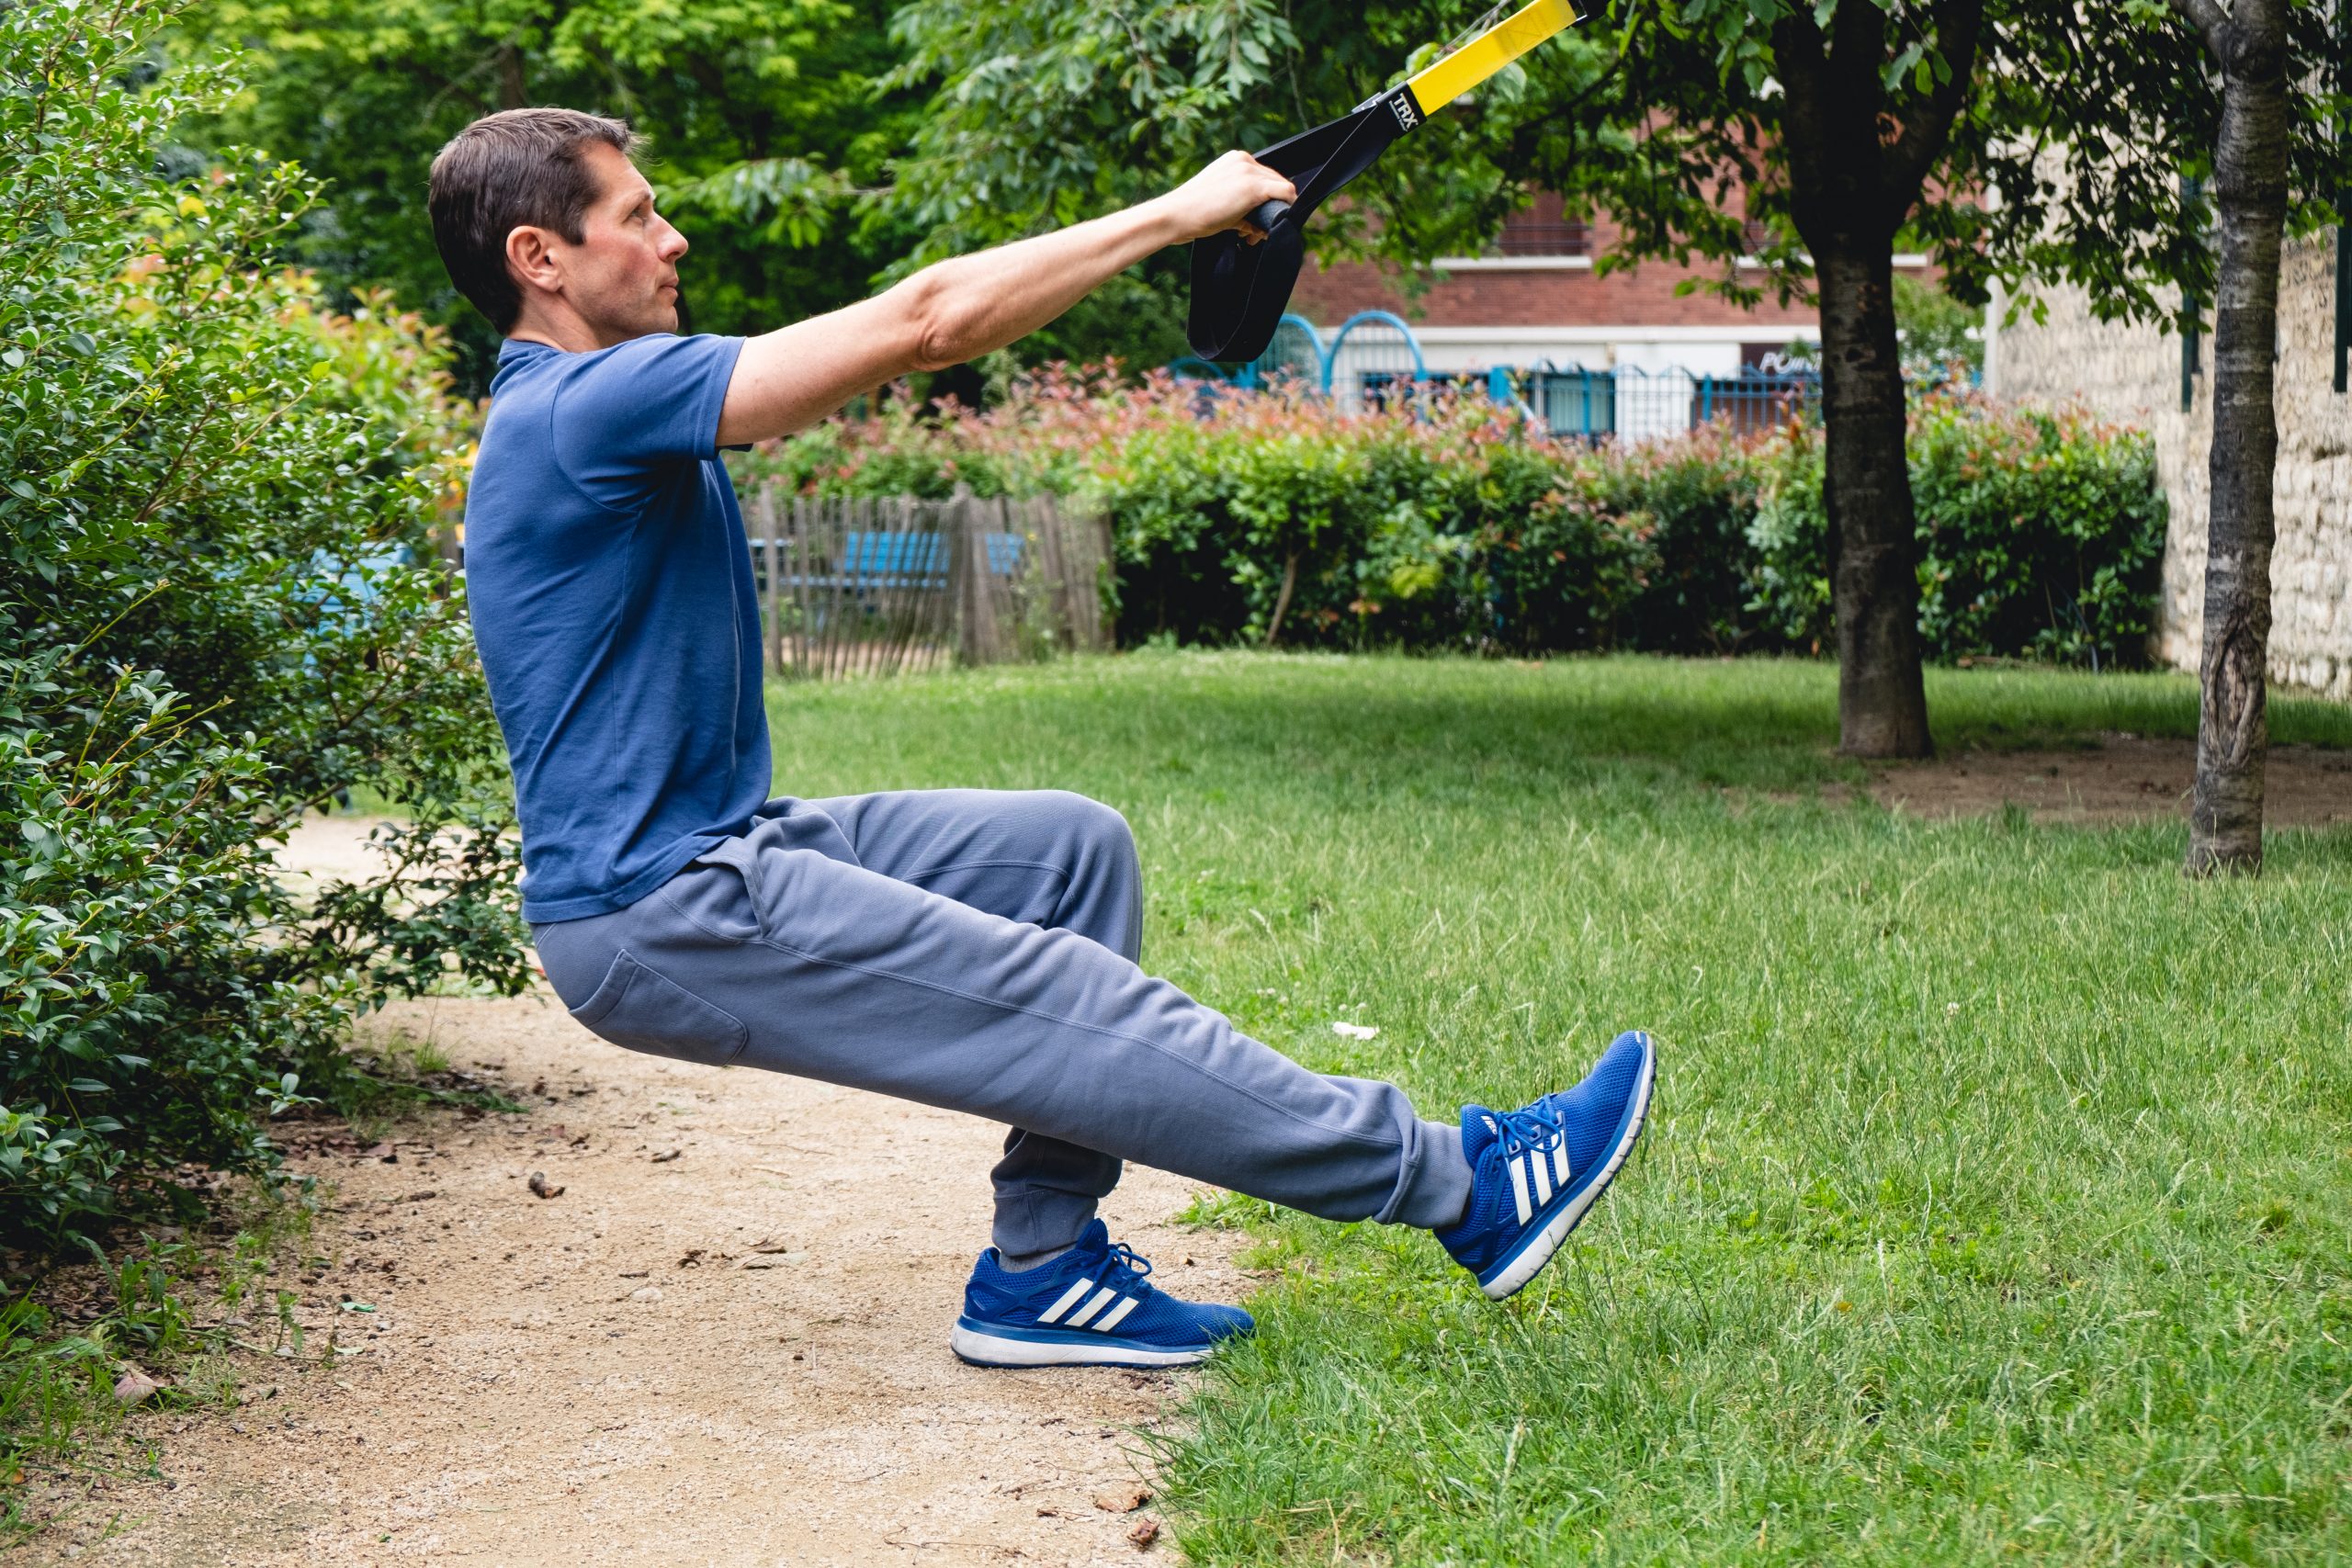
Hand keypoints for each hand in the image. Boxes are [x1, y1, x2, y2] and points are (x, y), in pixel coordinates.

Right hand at [1156, 150, 1297, 243]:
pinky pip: (1286, 194)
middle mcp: (1244, 159)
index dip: (1266, 200)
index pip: (1265, 176)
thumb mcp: (1220, 202)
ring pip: (1283, 189)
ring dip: (1276, 213)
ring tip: (1254, 235)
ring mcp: (1250, 171)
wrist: (1177, 214)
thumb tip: (1259, 225)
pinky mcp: (1254, 187)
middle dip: (1271, 208)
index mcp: (1235, 159)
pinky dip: (1285, 210)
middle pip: (1276, 182)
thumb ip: (1242, 209)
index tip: (1255, 220)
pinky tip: (1269, 228)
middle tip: (1254, 233)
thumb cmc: (1192, 212)